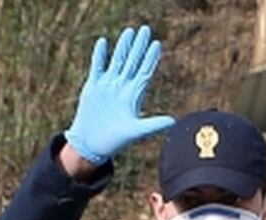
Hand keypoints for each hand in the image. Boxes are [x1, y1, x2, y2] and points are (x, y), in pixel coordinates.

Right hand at [65, 25, 174, 164]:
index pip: (145, 72)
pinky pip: (97, 66)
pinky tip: (103, 42)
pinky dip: (100, 55)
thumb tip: (173, 121)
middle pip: (133, 61)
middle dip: (139, 46)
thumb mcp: (136, 132)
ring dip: (123, 46)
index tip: (157, 44)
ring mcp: (108, 85)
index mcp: (134, 95)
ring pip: (117, 60)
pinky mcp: (93, 86)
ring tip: (130, 31)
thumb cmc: (115, 140)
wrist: (92, 144)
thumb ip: (153, 125)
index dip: (151, 58)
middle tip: (146, 29)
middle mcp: (122, 87)